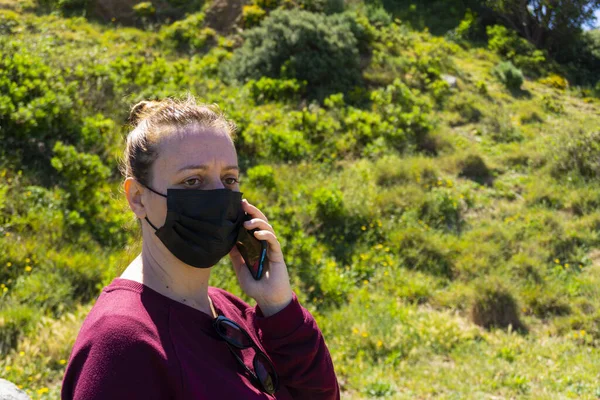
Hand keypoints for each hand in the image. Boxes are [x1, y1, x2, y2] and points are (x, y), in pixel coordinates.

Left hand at [228, 199, 292, 316]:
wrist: (269, 300)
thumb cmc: (256, 286)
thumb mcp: (240, 269)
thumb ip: (235, 256)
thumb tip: (226, 241)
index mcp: (255, 245)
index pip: (251, 226)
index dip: (246, 215)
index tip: (236, 206)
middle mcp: (264, 244)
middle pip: (260, 222)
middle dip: (253, 211)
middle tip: (243, 203)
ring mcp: (272, 248)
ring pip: (268, 228)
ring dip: (258, 222)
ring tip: (247, 223)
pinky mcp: (278, 255)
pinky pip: (273, 241)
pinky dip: (266, 235)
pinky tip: (257, 234)